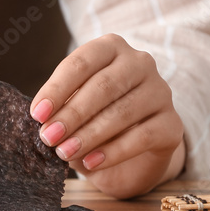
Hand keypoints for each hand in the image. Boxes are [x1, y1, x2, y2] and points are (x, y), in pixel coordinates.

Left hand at [29, 34, 185, 198]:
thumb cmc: (94, 117)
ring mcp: (161, 92)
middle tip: (48, 137)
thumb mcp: (73, 108)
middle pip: (103, 86)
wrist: (133, 150)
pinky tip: (90, 162)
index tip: (37, 114)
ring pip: (123, 112)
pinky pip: (142, 136)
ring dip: (89, 135)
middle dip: (72, 114)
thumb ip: (61, 107)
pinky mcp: (172, 123)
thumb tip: (43, 120)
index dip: (56, 89)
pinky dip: (112, 151)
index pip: (81, 63)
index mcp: (110, 48)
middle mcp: (140, 63)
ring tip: (64, 152)